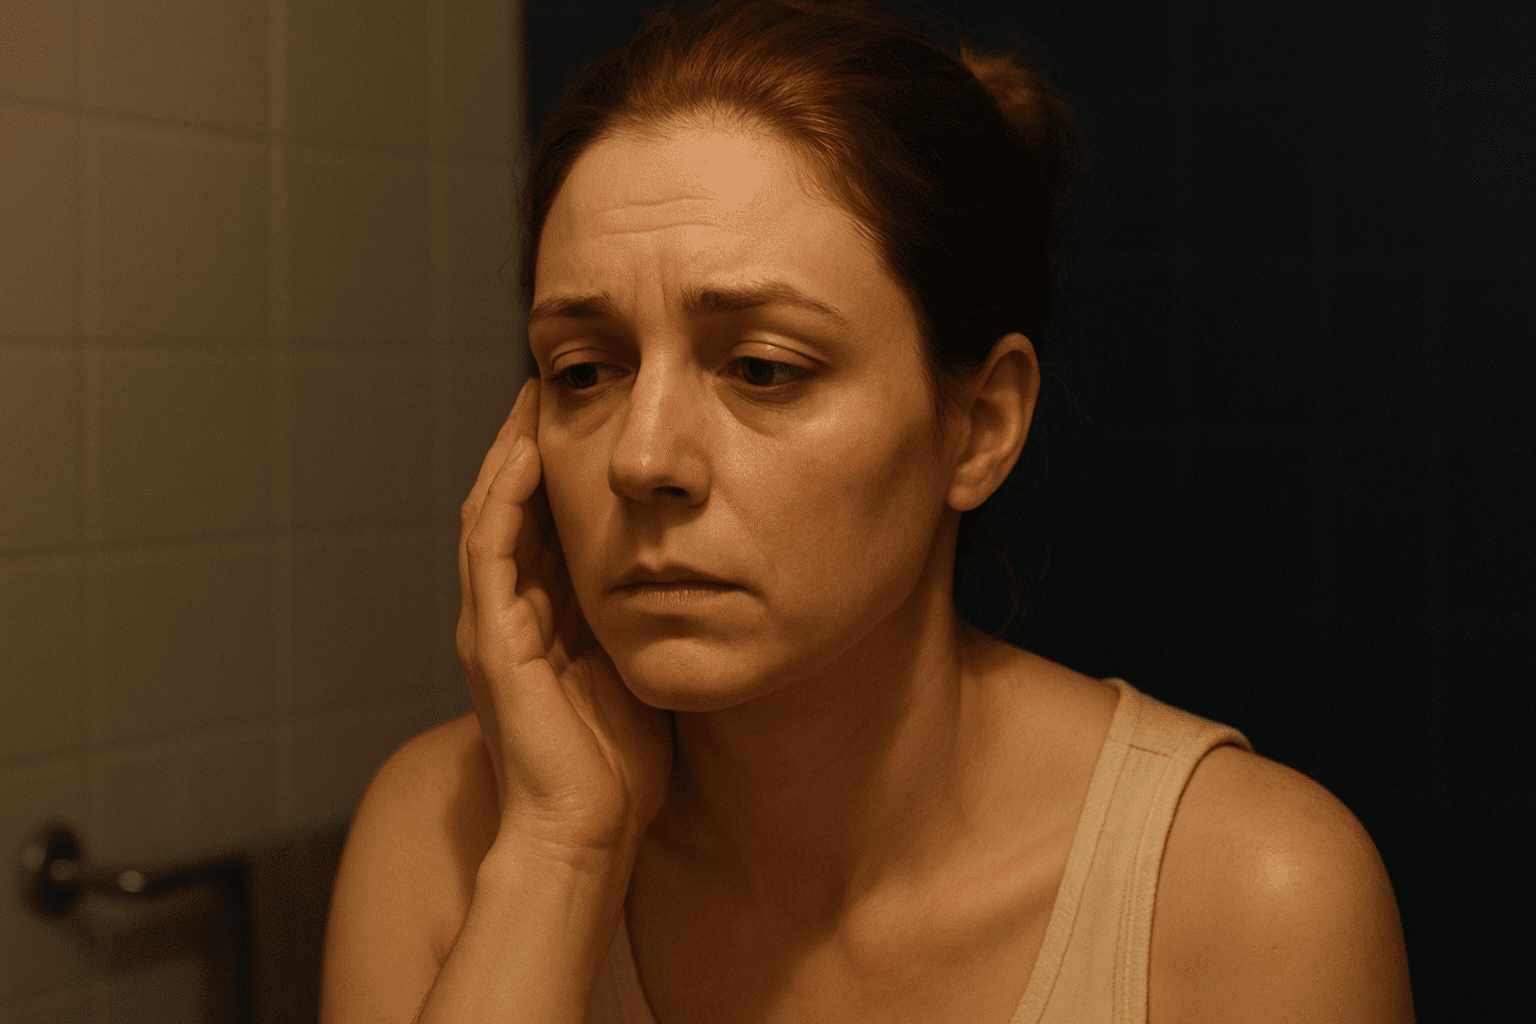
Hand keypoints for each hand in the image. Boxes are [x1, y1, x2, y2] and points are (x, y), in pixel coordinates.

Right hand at [456, 377, 673, 857]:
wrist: (586, 834)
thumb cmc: (621, 764)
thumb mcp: (641, 665)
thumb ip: (652, 615)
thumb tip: (704, 569)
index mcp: (542, 619)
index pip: (543, 520)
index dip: (560, 463)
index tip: (593, 408)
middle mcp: (508, 614)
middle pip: (510, 504)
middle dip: (529, 440)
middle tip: (555, 378)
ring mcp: (492, 626)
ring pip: (490, 513)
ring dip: (511, 452)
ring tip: (536, 394)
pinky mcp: (490, 643)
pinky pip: (491, 552)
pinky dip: (507, 498)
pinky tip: (531, 451)